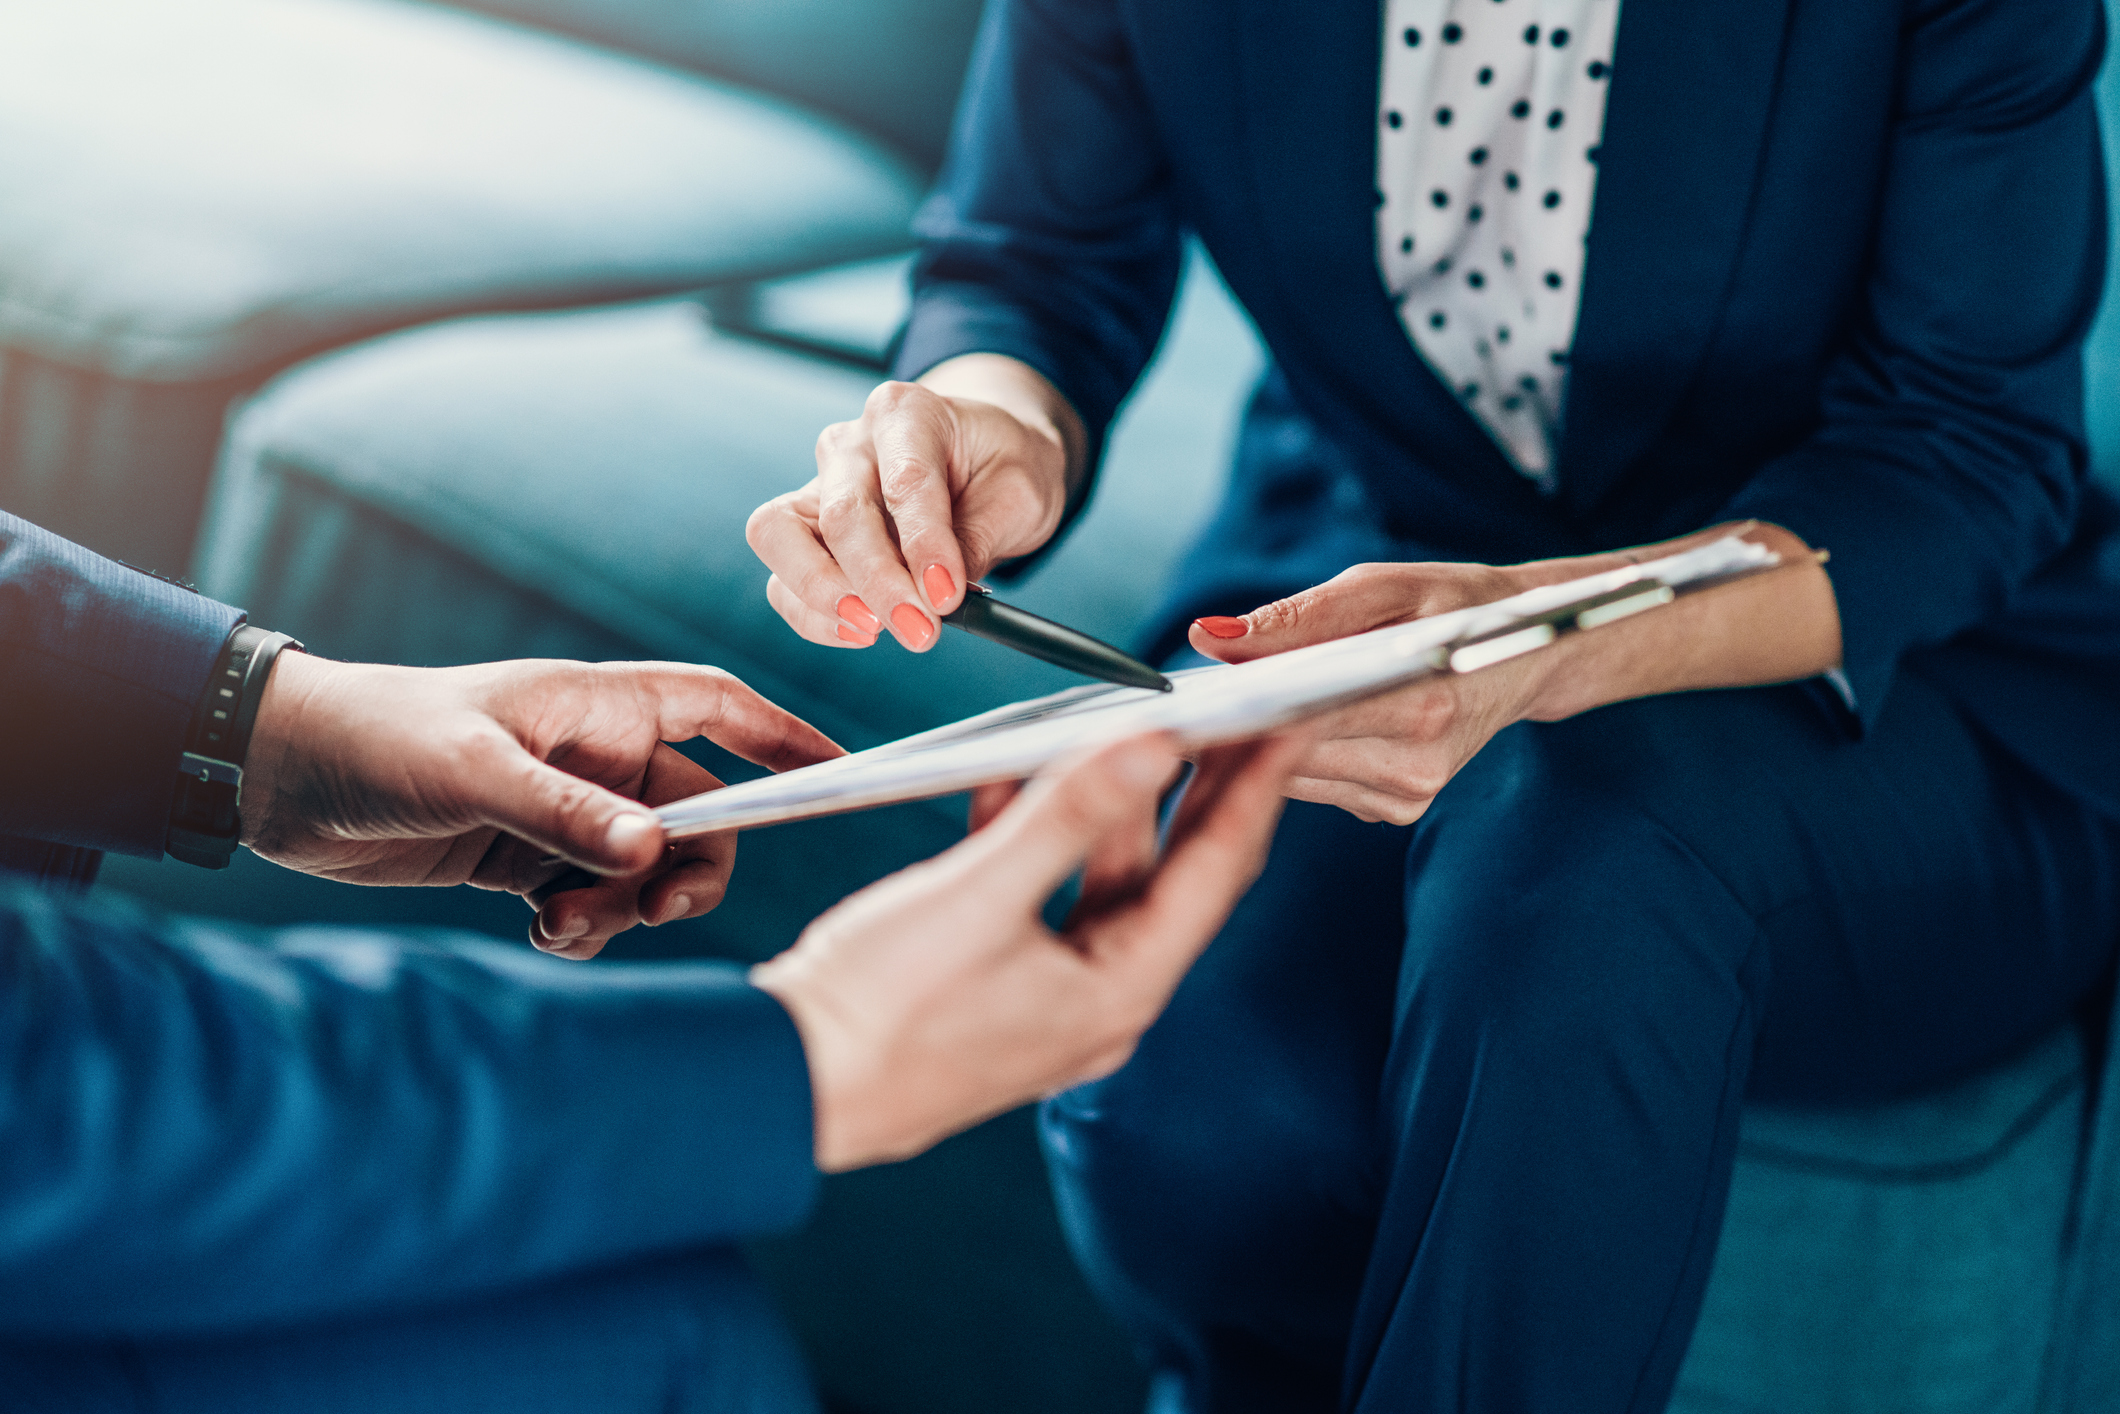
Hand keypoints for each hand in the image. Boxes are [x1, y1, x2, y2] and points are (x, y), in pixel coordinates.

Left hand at [240, 654, 842, 957]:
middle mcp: (596, 756)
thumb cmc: (376, 739)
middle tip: (653, 905)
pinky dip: (588, 925)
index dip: (785, 739)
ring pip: (648, 867)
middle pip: (700, 815)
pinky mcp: (526, 858)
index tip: (839, 774)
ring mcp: (565, 809)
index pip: (721, 711)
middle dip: (690, 867)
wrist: (277, 778)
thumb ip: (565, 815)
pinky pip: (596, 898)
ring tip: (565, 924)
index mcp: (599, 707)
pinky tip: (545, 933)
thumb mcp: (473, 772)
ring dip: (628, 906)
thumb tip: (654, 854)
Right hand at [747, 355, 1083, 652]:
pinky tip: (863, 631)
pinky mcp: (804, 532)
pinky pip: (783, 579)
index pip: (905, 481)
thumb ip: (977, 538)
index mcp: (906, 414)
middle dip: (878, 582)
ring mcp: (817, 486)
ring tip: (877, 630)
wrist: (983, 461)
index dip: (923, 544)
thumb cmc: (1000, 466)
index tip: (947, 596)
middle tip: (919, 629)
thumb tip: (937, 596)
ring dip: (823, 596)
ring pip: (779, 537)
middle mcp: (850, 444)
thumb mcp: (1018, 492)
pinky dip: (814, 616)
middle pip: (840, 513)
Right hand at [750, 731, 1302, 1170]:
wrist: (780, 1087)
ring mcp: (1049, 997)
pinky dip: (1036, 836)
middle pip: (1171, 875)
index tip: (1290, 717)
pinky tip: (1011, 777)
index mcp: (1119, 990)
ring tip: (1120, 725)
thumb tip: (1155, 746)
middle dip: (1198, 789)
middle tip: (1230, 710)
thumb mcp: (979, 896)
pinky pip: (1039, 897)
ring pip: (1101, 880)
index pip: (1216, 871)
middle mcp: (1100, 1001)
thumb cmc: (876, 1011)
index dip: (1256, 787)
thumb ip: (1070, 815)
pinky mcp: (996, 985)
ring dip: (1105, 804)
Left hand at [1182, 522, 1841, 825]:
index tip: (1178, 699)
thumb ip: (1296, 618)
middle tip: (1180, 697)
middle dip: (1232, 727)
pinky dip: (1287, 756)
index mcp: (1421, 706)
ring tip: (1225, 703)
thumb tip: (1208, 638)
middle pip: (1286, 757)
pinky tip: (1278, 727)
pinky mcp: (1394, 812)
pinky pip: (1313, 786)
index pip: (1301, 720)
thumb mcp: (1384, 588)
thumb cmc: (1461, 604)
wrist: (1532, 652)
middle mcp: (1415, 766)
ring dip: (1253, 744)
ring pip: (1291, 779)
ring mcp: (1406, 798)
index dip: (1233, 713)